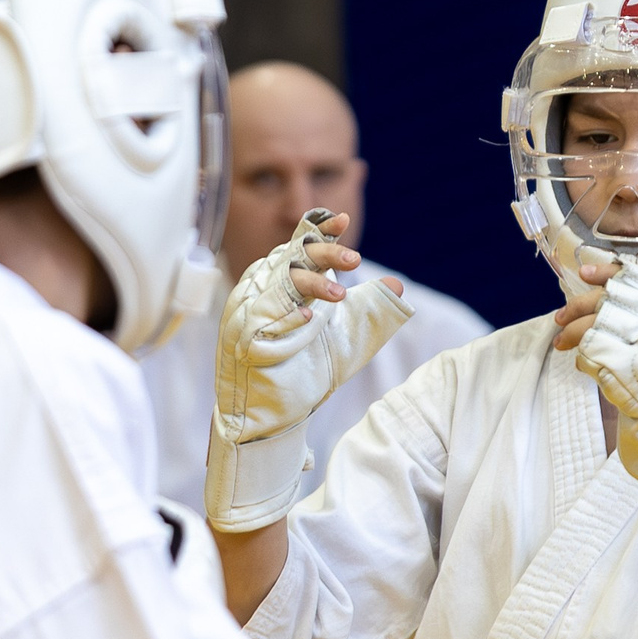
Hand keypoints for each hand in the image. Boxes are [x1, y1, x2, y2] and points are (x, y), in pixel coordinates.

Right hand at [206, 209, 412, 531]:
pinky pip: (261, 319)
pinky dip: (284, 316)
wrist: (275, 419)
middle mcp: (263, 291)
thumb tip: (398, 286)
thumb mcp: (348, 338)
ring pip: (278, 283)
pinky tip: (308, 318)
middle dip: (322, 254)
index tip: (344, 220)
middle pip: (291, 257)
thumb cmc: (307, 373)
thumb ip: (371, 311)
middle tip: (355, 261)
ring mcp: (247, 313)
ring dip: (310, 284)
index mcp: (284, 283)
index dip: (319, 230)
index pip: (300, 246)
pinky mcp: (240, 338)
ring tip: (340, 295)